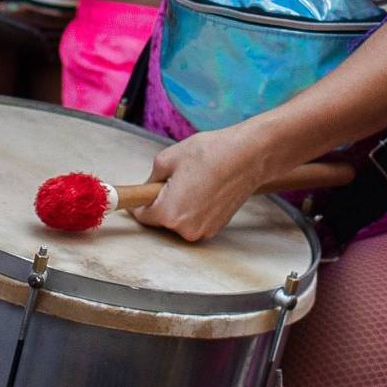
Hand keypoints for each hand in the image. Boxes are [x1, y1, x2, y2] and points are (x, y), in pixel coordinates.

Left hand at [129, 124, 276, 241]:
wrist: (247, 157)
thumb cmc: (209, 154)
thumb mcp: (167, 159)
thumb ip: (150, 179)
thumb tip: (146, 190)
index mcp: (169, 214)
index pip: (142, 216)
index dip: (139, 201)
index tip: (139, 193)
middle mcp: (185, 230)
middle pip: (161, 219)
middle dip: (162, 201)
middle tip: (174, 178)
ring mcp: (203, 231)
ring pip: (179, 220)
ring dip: (179, 205)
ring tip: (194, 181)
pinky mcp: (216, 228)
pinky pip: (194, 220)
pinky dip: (194, 208)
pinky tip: (205, 189)